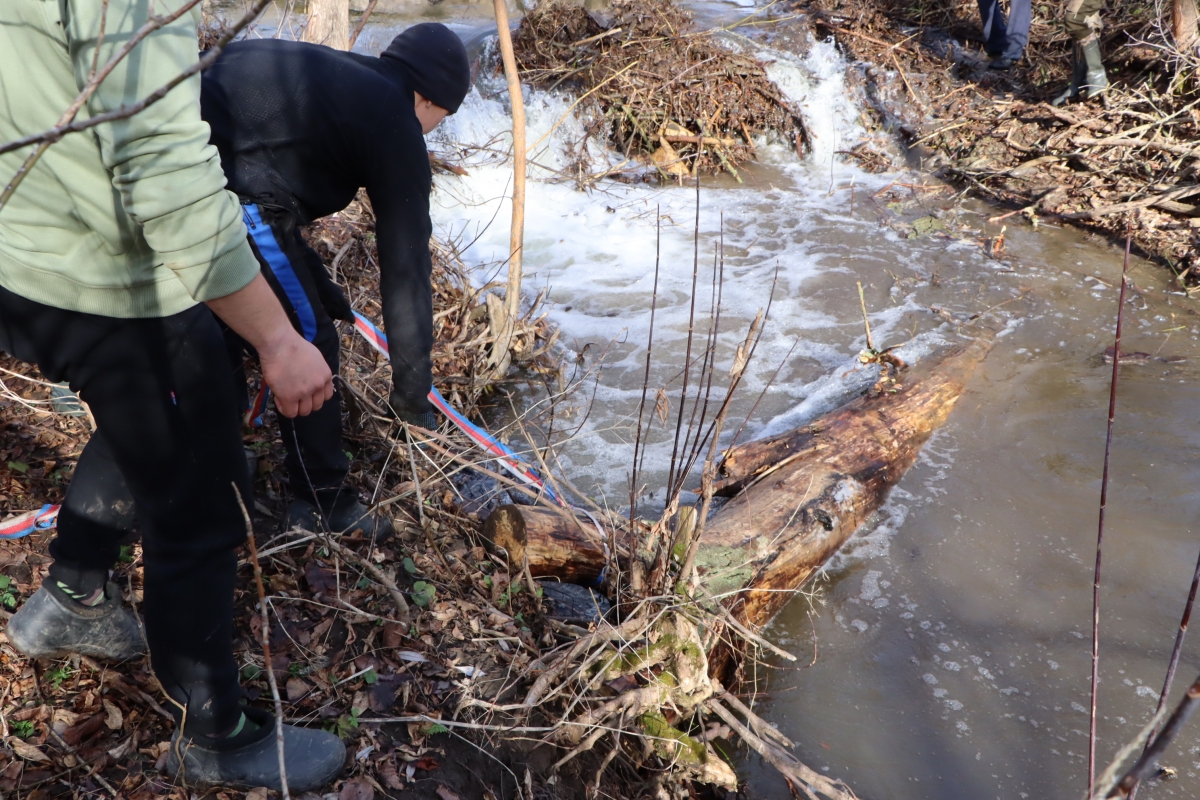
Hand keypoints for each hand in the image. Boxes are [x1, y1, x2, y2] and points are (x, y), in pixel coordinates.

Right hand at [206, 274, 332, 417]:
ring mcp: (305, 392)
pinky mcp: (290, 397)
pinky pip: (290, 413)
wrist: (280, 343)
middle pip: (316, 406)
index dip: (315, 396)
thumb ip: (316, 372)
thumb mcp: (314, 358)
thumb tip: (309, 379)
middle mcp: (318, 385)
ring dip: (295, 407)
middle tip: (294, 396)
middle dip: (305, 403)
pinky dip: (284, 408)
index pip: (326, 396)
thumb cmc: (293, 345)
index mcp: (326, 376)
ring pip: (304, 411)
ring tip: (285, 396)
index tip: (306, 393)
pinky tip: (279, 399)